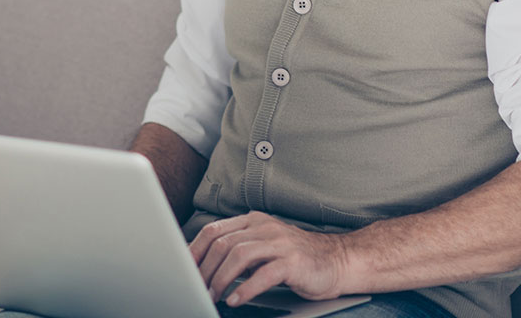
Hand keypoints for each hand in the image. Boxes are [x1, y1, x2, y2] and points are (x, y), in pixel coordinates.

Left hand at [188, 211, 350, 306]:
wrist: (338, 260)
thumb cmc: (296, 258)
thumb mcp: (263, 247)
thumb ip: (238, 250)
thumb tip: (202, 265)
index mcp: (253, 221)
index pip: (214, 230)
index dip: (194, 250)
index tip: (182, 269)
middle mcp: (264, 227)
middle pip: (223, 243)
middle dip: (204, 268)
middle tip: (196, 288)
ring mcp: (280, 242)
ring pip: (239, 255)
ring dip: (221, 278)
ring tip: (213, 295)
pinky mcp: (293, 261)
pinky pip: (264, 274)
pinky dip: (246, 288)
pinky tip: (236, 300)